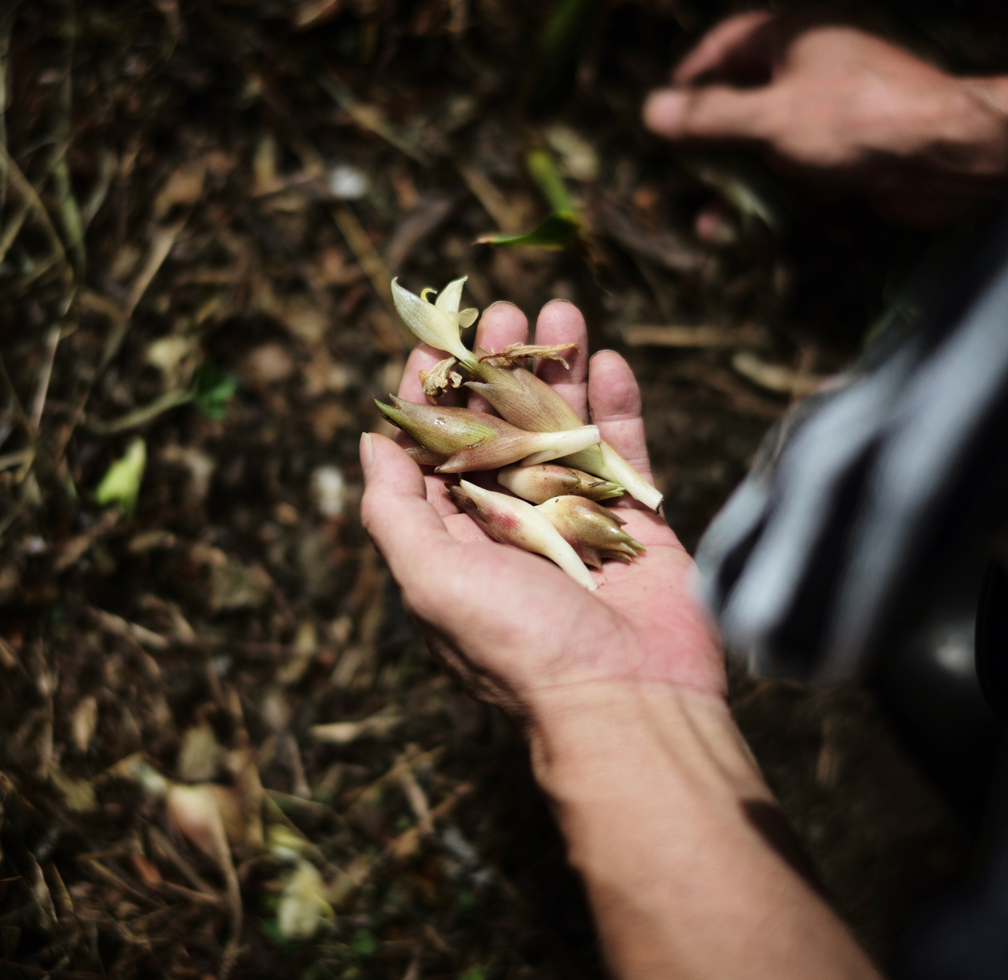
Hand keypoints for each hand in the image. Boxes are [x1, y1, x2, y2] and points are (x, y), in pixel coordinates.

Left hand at [358, 298, 724, 727]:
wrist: (624, 699)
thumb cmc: (515, 645)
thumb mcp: (428, 579)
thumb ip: (394, 510)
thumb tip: (370, 441)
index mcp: (456, 540)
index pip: (434, 451)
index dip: (431, 394)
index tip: (431, 340)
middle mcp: (513, 524)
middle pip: (502, 426)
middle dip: (499, 365)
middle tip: (504, 310)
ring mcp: (578, 519)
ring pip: (564, 427)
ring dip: (560, 367)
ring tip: (558, 308)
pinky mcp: (636, 522)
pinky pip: (625, 451)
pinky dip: (618, 404)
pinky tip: (610, 360)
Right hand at [643, 11, 1007, 224]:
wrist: (950, 156)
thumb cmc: (858, 120)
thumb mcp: (770, 118)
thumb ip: (708, 118)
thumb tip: (649, 112)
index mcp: (792, 38)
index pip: (724, 47)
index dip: (689, 80)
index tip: (661, 118)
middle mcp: (810, 70)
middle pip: (742, 103)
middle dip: (709, 148)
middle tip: (683, 179)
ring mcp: (831, 116)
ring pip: (768, 149)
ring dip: (737, 187)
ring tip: (709, 225)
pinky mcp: (849, 157)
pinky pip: (797, 178)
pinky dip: (773, 203)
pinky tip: (749, 233)